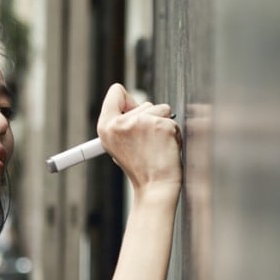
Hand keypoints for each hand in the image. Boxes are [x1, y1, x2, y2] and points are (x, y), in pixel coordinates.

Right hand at [97, 83, 181, 198]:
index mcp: (106, 126)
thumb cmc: (141, 169)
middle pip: (144, 102)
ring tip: (156, 145)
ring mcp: (143, 123)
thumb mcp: (118, 146)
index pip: (116, 92)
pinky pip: (173, 120)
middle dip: (150, 118)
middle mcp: (121, 123)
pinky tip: (166, 148)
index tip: (133, 112)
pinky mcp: (162, 126)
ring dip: (163, 124)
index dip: (128, 101)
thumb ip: (123, 124)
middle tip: (147, 142)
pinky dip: (173, 133)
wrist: (155, 188)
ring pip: (161, 108)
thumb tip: (133, 104)